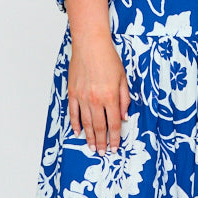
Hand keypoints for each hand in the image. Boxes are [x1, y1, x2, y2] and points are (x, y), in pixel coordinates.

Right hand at [63, 0, 130, 152]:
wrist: (90, 44)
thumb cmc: (109, 58)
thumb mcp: (123, 78)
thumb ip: (125, 99)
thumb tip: (125, 117)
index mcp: (110, 97)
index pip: (114, 123)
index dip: (115, 138)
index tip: (115, 148)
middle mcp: (96, 100)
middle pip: (99, 127)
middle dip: (102, 142)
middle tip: (103, 153)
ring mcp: (82, 97)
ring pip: (85, 122)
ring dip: (89, 137)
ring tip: (92, 147)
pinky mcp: (72, 92)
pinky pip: (73, 112)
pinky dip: (75, 124)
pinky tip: (78, 132)